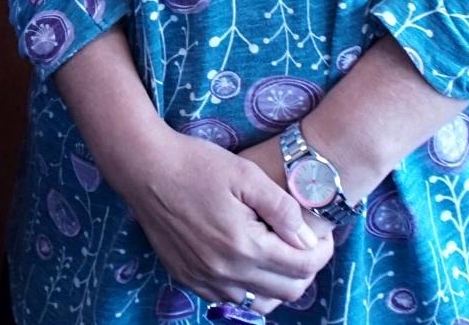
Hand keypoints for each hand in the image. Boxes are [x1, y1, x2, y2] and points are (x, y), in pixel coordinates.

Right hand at [109, 122, 332, 312]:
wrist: (144, 168)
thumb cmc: (196, 163)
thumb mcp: (245, 173)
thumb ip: (282, 208)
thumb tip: (307, 238)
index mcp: (244, 246)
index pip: (301, 268)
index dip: (322, 253)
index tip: (324, 236)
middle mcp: (226, 273)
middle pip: (286, 291)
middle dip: (305, 270)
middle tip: (305, 245)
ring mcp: (205, 281)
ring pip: (259, 303)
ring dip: (277, 283)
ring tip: (276, 253)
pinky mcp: (188, 279)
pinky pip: (229, 300)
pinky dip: (247, 287)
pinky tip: (245, 259)